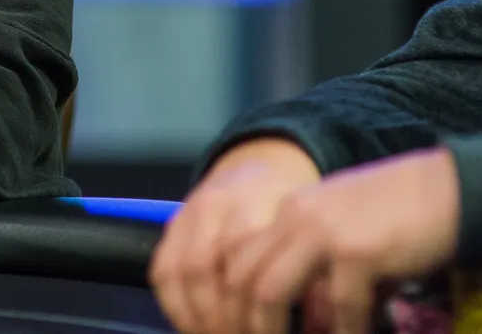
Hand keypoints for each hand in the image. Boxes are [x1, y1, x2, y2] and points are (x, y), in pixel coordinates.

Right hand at [151, 137, 321, 333]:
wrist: (262, 164)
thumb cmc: (294, 209)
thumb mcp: (314, 232)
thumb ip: (315, 274)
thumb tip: (319, 325)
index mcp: (259, 205)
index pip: (245, 265)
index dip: (253, 310)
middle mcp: (216, 205)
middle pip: (205, 270)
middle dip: (220, 318)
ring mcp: (189, 213)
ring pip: (179, 271)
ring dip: (195, 316)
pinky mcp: (172, 223)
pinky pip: (162, 268)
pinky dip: (174, 304)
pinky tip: (193, 326)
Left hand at [222, 148, 459, 333]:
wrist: (446, 189)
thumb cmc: (397, 215)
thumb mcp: (342, 233)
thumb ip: (316, 269)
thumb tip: (310, 319)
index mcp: (288, 211)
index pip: (236, 256)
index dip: (231, 299)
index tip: (239, 327)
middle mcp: (295, 217)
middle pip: (241, 276)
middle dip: (244, 320)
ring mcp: (323, 232)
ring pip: (269, 291)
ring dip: (272, 329)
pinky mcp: (358, 252)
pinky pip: (339, 306)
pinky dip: (344, 330)